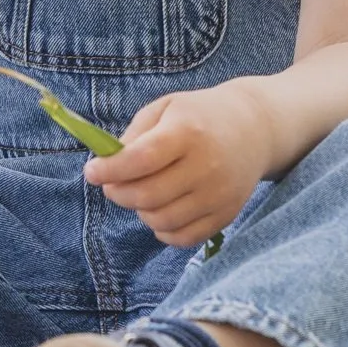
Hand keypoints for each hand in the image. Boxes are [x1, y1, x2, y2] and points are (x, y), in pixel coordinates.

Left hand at [83, 82, 282, 247]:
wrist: (255, 128)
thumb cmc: (200, 116)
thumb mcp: (166, 108)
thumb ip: (135, 135)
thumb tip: (108, 165)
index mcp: (187, 132)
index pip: (141, 159)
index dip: (110, 170)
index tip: (92, 172)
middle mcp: (206, 165)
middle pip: (148, 195)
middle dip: (118, 194)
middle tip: (112, 185)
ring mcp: (219, 194)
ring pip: (163, 221)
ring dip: (140, 212)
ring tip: (140, 194)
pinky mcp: (226, 214)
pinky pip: (184, 237)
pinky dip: (162, 230)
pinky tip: (159, 210)